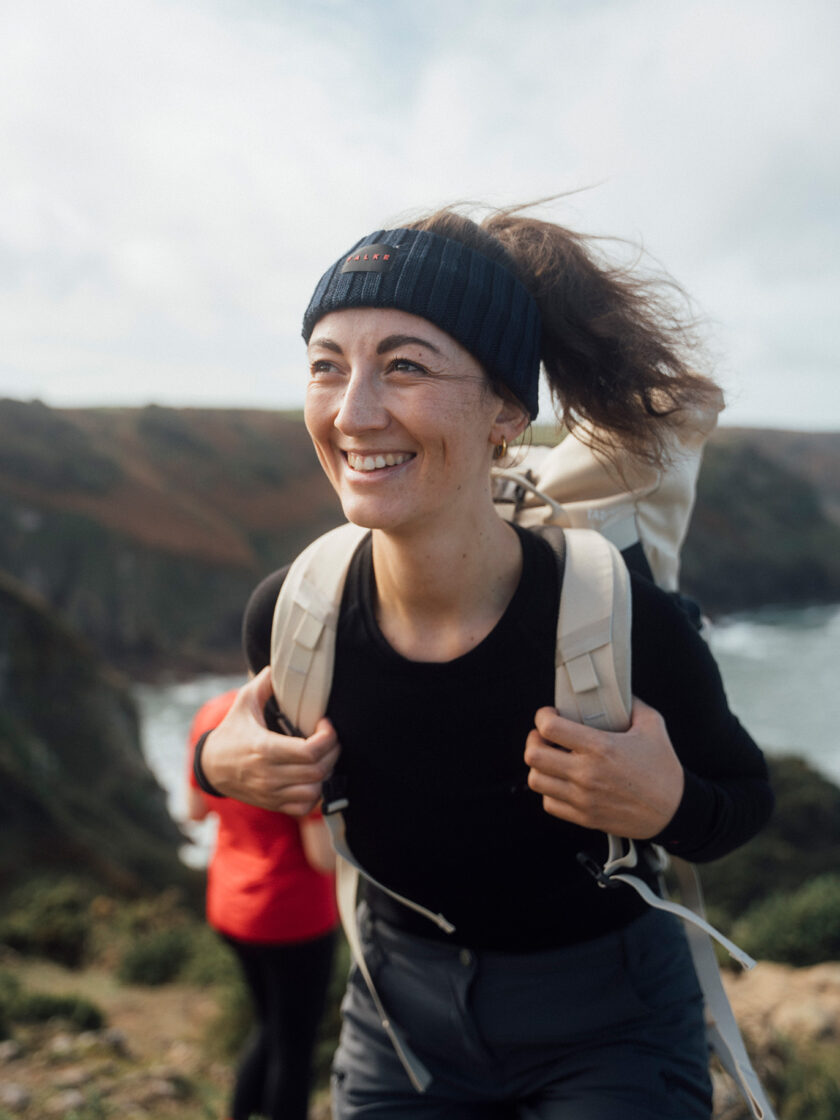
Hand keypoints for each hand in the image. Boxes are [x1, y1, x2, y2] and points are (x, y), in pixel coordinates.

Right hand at [200, 667, 340, 814]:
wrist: (211, 767)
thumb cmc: (232, 732)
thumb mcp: (243, 703)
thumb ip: (263, 684)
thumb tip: (277, 667)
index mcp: (264, 748)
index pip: (310, 751)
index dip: (327, 737)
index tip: (325, 724)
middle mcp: (269, 774)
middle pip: (318, 770)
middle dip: (332, 752)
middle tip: (330, 738)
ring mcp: (271, 792)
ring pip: (315, 790)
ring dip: (326, 773)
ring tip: (324, 757)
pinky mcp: (273, 804)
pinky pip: (304, 807)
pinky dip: (315, 794)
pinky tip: (313, 777)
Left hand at [524, 697, 683, 838]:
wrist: (674, 811)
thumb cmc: (664, 769)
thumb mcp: (653, 725)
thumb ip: (632, 703)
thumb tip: (615, 690)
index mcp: (601, 747)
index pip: (550, 727)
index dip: (543, 716)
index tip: (549, 714)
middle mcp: (587, 773)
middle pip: (533, 755)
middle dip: (534, 740)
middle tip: (545, 736)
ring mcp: (583, 798)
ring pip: (536, 780)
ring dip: (539, 766)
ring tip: (551, 758)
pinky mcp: (584, 817)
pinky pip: (548, 803)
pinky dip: (549, 790)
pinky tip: (561, 780)